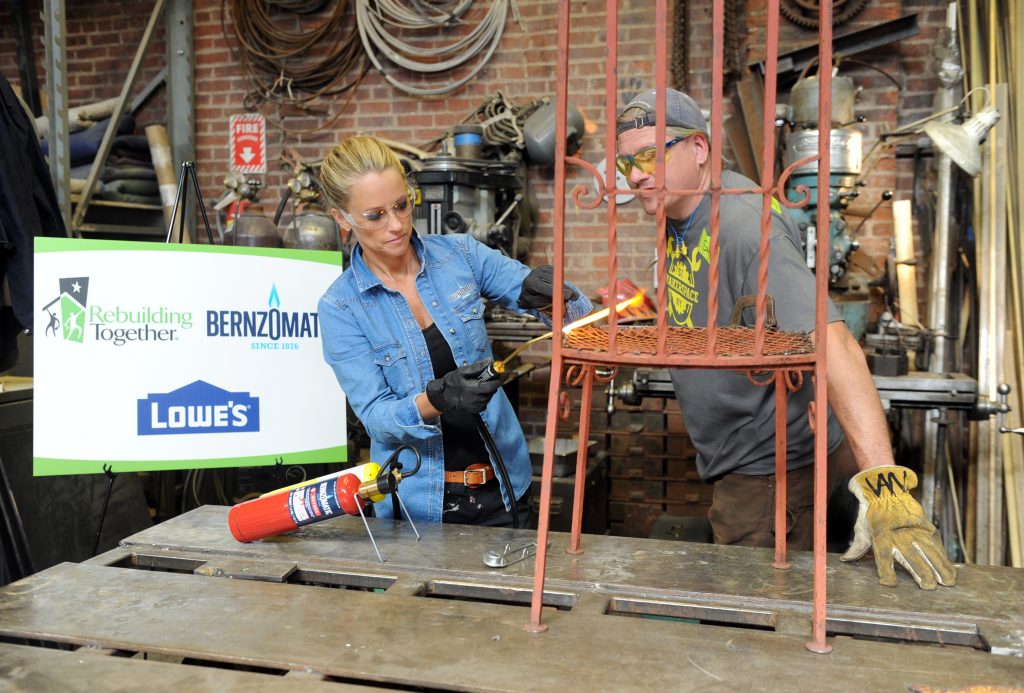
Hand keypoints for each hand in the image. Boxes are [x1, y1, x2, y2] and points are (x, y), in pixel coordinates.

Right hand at [425, 360, 501, 414]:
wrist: (444, 397)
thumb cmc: (451, 383)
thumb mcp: (462, 372)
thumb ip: (476, 367)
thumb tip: (489, 361)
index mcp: (474, 389)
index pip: (493, 385)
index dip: (500, 379)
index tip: (504, 372)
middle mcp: (477, 399)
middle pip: (492, 390)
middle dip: (493, 382)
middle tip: (490, 375)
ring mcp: (477, 406)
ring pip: (489, 395)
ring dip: (488, 388)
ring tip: (479, 383)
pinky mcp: (476, 410)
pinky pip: (485, 401)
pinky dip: (484, 395)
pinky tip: (476, 392)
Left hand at [517, 265, 579, 310]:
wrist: (522, 287)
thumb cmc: (529, 299)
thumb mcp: (534, 304)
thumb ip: (547, 303)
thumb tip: (562, 302)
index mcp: (530, 283)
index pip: (546, 288)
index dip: (558, 292)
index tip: (569, 297)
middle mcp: (536, 273)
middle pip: (555, 281)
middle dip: (565, 290)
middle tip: (575, 297)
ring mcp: (542, 268)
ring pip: (558, 278)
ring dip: (564, 287)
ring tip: (565, 296)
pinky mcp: (548, 267)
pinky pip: (558, 276)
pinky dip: (560, 283)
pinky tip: (557, 288)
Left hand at [840, 465, 956, 589]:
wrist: (886, 490)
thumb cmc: (871, 513)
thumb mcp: (862, 529)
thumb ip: (857, 547)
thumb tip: (845, 560)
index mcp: (881, 537)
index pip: (883, 558)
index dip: (886, 572)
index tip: (889, 584)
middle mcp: (899, 535)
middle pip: (912, 558)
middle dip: (922, 574)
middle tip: (929, 587)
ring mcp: (914, 530)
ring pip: (930, 552)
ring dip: (939, 567)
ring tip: (947, 582)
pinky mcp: (926, 526)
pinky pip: (936, 544)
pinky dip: (943, 557)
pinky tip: (949, 569)